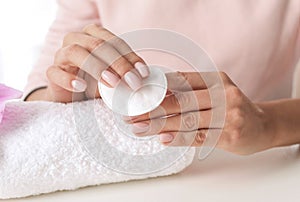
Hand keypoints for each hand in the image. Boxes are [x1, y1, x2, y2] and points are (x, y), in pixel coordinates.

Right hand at [45, 24, 148, 101]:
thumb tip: (143, 79)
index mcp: (94, 36)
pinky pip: (55, 72)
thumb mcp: (114, 77)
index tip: (143, 73)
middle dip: (118, 63)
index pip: (114, 42)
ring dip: (96, 67)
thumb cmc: (96, 83)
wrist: (72, 96)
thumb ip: (125, 75)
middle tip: (132, 81)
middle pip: (97, 44)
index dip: (130, 56)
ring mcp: (61, 54)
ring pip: (75, 51)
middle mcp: (77, 40)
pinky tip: (81, 87)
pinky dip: (69, 79)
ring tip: (112, 83)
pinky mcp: (52, 72)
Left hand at [125, 72, 274, 154]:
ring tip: (139, 128)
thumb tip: (157, 94)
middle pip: (181, 101)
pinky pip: (198, 137)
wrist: (262, 125)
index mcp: (216, 79)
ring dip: (159, 125)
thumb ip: (191, 91)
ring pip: (187, 120)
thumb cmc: (231, 108)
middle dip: (152, 109)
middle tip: (130, 115)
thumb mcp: (215, 92)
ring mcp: (229, 115)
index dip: (157, 87)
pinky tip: (162, 138)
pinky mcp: (230, 135)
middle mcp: (223, 94)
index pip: (181, 80)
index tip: (137, 95)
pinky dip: (179, 138)